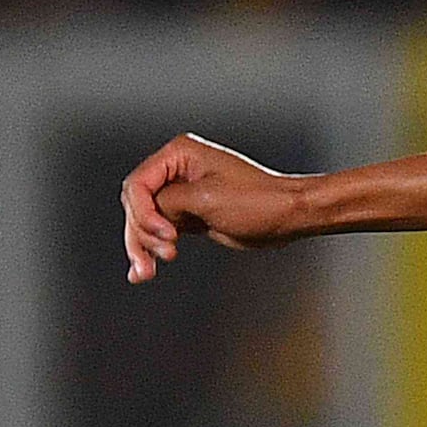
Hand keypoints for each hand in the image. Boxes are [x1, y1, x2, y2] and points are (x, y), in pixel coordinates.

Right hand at [121, 135, 312, 281]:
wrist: (289, 216)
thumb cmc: (259, 201)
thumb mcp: (207, 198)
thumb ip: (169, 202)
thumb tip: (150, 214)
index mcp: (179, 155)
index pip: (138, 185)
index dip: (144, 213)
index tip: (167, 235)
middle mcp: (176, 171)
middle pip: (137, 205)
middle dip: (141, 235)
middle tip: (155, 260)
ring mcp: (181, 194)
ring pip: (145, 222)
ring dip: (143, 247)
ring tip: (147, 271)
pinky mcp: (189, 216)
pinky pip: (160, 232)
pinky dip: (151, 249)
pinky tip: (144, 271)